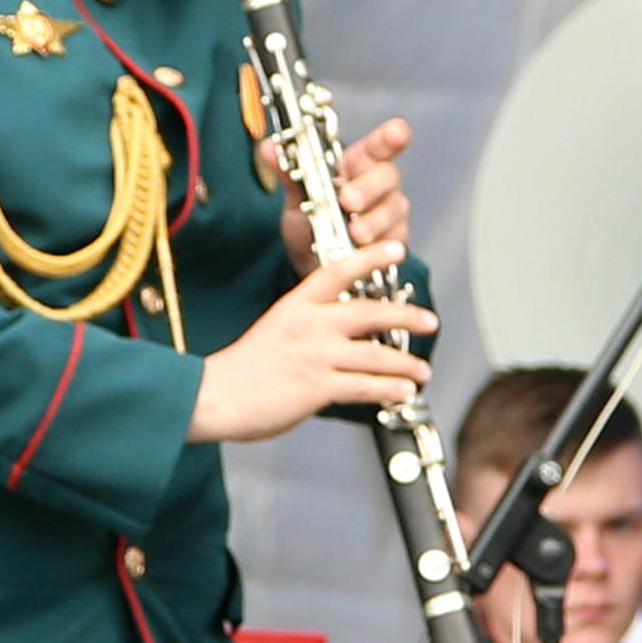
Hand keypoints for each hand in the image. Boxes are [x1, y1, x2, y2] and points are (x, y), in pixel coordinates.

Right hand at [188, 244, 435, 443]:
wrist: (212, 395)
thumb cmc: (241, 368)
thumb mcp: (275, 328)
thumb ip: (308, 326)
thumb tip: (341, 335)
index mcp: (297, 305)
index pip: (338, 271)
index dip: (370, 257)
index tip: (396, 247)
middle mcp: (310, 324)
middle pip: (371, 312)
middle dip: (407, 315)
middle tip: (429, 320)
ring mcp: (315, 354)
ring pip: (376, 353)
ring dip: (406, 363)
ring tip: (422, 370)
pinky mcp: (317, 385)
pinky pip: (365, 385)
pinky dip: (390, 388)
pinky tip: (405, 391)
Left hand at [257, 114, 410, 281]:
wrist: (312, 262)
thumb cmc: (312, 220)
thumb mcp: (297, 196)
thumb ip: (289, 173)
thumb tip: (268, 147)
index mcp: (357, 165)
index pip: (379, 145)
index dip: (391, 136)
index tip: (397, 132)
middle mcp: (379, 185)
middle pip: (387, 176)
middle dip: (369, 187)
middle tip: (349, 200)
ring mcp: (389, 213)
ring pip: (392, 211)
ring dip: (373, 221)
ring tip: (356, 233)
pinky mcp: (393, 242)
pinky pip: (392, 242)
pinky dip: (378, 246)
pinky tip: (364, 250)